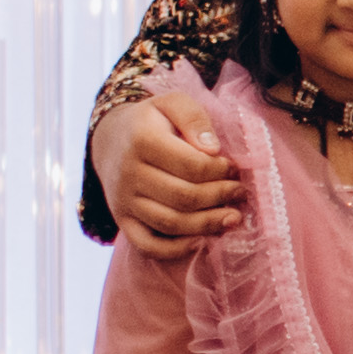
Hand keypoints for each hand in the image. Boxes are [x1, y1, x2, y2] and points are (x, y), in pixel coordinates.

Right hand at [104, 97, 247, 252]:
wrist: (111, 140)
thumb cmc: (152, 121)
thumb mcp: (172, 104)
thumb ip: (194, 118)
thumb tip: (213, 150)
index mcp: (142, 140)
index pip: (191, 165)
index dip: (220, 171)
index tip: (234, 169)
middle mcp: (129, 173)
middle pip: (184, 197)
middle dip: (220, 198)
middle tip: (240, 193)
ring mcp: (124, 200)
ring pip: (171, 223)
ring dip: (207, 225)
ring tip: (232, 218)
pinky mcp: (122, 221)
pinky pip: (148, 246)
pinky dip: (177, 249)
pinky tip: (202, 240)